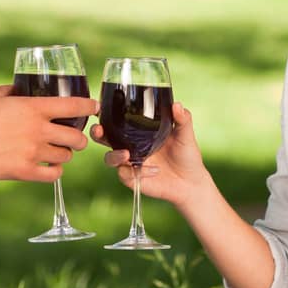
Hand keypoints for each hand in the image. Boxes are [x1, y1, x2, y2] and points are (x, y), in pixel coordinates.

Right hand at [0, 84, 93, 182]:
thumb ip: (10, 89)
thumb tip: (19, 86)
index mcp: (33, 108)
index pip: (74, 106)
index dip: (89, 107)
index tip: (94, 108)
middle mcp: (38, 130)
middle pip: (77, 138)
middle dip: (79, 138)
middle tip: (74, 138)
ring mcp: (33, 152)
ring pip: (66, 157)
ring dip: (64, 154)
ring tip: (58, 152)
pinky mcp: (24, 171)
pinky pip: (53, 175)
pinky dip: (55, 171)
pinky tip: (49, 167)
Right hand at [97, 102, 213, 207]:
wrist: (191, 182)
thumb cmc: (187, 155)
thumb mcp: (185, 134)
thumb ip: (183, 119)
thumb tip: (177, 105)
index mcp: (138, 131)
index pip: (117, 120)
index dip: (105, 114)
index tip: (100, 109)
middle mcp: (130, 145)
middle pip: (104, 137)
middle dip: (97, 133)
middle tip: (99, 130)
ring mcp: (130, 162)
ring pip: (109, 157)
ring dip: (114, 155)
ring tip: (127, 155)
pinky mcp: (132, 178)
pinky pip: (125, 174)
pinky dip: (137, 171)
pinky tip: (154, 170)